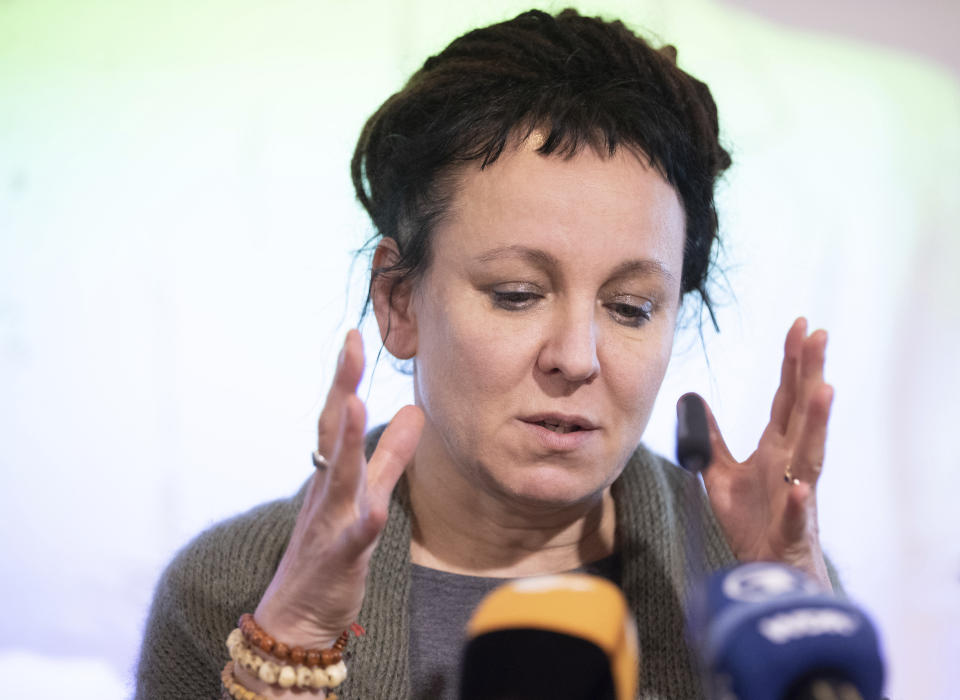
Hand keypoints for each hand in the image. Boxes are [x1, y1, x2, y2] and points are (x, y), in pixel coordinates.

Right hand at [253, 329, 423, 646]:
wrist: (296, 616)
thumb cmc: (329, 552)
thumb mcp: (365, 495)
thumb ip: (391, 456)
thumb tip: (414, 411)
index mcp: (334, 474)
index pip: (336, 418)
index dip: (345, 377)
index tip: (354, 335)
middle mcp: (328, 490)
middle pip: (331, 432)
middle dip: (341, 386)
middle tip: (350, 343)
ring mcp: (331, 522)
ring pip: (340, 477)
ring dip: (345, 440)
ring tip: (352, 401)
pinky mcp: (340, 558)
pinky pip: (354, 539)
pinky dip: (363, 522)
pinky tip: (374, 509)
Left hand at [694, 318, 833, 588]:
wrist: (765, 571)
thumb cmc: (751, 522)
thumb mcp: (720, 473)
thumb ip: (712, 437)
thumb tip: (694, 399)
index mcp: (776, 448)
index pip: (784, 397)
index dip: (790, 362)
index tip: (798, 326)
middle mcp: (792, 464)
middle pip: (802, 412)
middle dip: (809, 373)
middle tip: (818, 334)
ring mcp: (797, 494)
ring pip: (810, 453)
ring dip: (816, 422)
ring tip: (822, 389)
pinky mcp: (792, 529)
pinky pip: (796, 514)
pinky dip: (799, 501)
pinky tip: (801, 488)